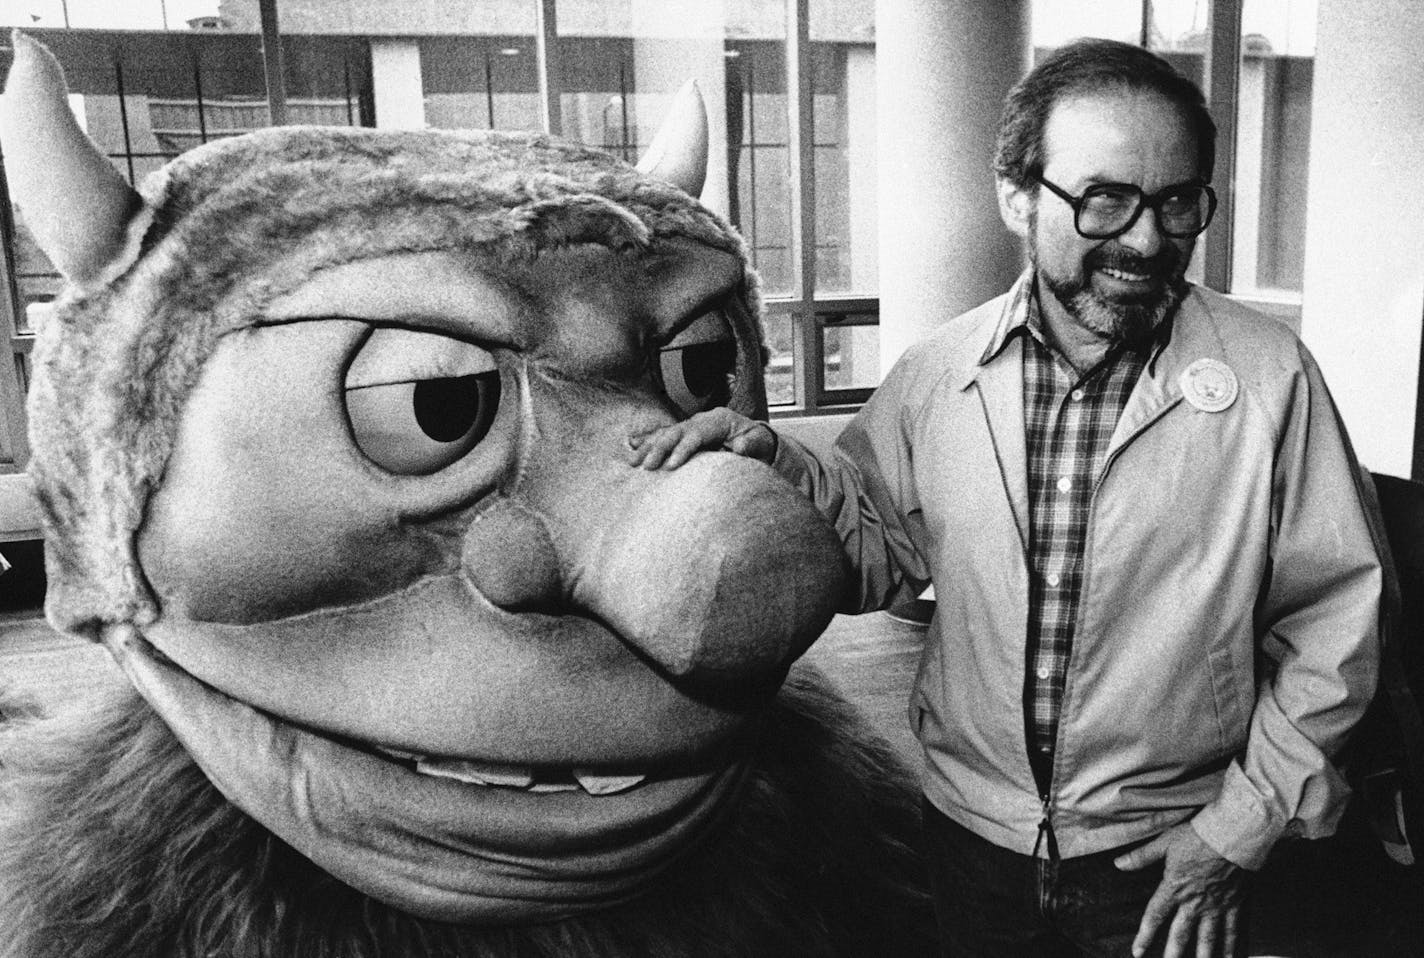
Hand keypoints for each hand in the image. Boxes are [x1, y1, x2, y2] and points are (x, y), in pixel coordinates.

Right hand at [627, 408, 775, 469]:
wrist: (756, 439)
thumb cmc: (759, 442)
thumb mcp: (761, 443)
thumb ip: (751, 445)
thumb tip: (738, 447)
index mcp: (718, 420)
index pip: (696, 434)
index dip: (683, 449)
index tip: (672, 466)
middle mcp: (701, 420)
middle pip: (676, 432)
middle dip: (660, 449)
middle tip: (647, 467)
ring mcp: (691, 425)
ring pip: (666, 433)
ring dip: (648, 447)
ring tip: (632, 463)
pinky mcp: (685, 434)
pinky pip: (663, 435)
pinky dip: (648, 440)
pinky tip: (631, 444)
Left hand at [1115, 822, 1246, 957]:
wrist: (1230, 835)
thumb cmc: (1196, 836)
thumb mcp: (1164, 843)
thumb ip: (1141, 856)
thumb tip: (1118, 864)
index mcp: (1174, 888)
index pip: (1154, 916)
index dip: (1144, 935)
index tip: (1137, 952)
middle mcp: (1194, 902)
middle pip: (1181, 934)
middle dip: (1172, 954)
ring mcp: (1215, 906)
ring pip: (1207, 938)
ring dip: (1203, 956)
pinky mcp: (1234, 905)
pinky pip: (1233, 931)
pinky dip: (1232, 948)